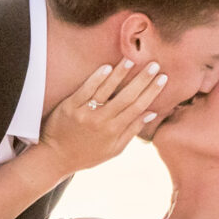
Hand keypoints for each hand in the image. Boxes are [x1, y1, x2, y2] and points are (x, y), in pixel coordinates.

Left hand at [35, 60, 167, 175]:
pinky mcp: (70, 106)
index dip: (151, 92)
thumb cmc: (87, 154)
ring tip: (132, 60)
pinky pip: (86, 90)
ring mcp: (85, 113)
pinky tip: (107, 67)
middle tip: (154, 65)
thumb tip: (151, 113)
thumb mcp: (113, 149)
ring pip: (107, 90)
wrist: (55, 157)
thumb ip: (132, 130)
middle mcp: (102, 121)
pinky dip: (97, 78)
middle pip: (126, 97)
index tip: (163, 78)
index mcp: (114, 131)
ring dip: (120, 74)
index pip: (138, 107)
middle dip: (142, 80)